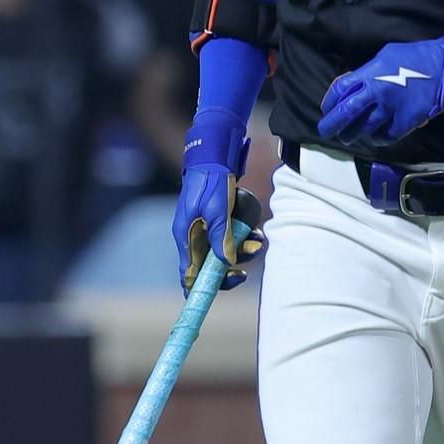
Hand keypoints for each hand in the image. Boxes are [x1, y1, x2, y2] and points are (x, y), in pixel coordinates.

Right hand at [172, 108, 266, 290]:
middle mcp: (193, 237)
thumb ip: (221, 237)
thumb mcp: (217, 210)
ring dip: (242, 250)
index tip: (225, 287)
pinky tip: (255, 232)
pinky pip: (229, 238)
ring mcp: (204, 230)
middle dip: (232, 265)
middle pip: (210, 266)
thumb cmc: (212, 180)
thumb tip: (226, 263)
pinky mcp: (215, 223)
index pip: (189, 273)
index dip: (202, 287)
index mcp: (186, 237)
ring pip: (223, 252)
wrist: (214, 156)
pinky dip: (242, 238)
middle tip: (250, 258)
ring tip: (257, 239)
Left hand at [317, 32, 443, 146]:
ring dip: (353, 134)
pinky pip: (385, 135)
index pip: (340, 90)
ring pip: (364, 128)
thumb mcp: (385, 56)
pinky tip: (377, 136)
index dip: (329, 102)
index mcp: (370, 73)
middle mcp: (376, 92)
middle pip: (346, 113)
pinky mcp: (405, 122)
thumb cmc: (415, 57)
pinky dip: (379, 137)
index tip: (327, 110)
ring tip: (349, 137)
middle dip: (332, 125)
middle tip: (326, 132)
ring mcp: (391, 109)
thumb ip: (367, 72)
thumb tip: (354, 84)